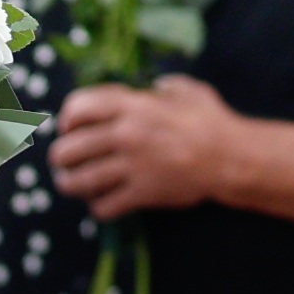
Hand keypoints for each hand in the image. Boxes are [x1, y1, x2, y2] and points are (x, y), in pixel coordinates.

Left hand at [51, 74, 246, 217]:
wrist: (231, 157)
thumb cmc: (211, 121)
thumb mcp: (186, 90)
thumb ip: (164, 86)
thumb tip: (154, 87)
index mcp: (132, 105)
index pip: (78, 107)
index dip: (66, 118)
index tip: (69, 127)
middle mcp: (125, 134)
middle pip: (68, 149)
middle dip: (61, 157)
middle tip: (65, 161)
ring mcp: (131, 166)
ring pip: (78, 181)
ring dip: (71, 184)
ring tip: (73, 184)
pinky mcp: (141, 194)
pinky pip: (103, 206)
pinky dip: (99, 207)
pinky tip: (103, 202)